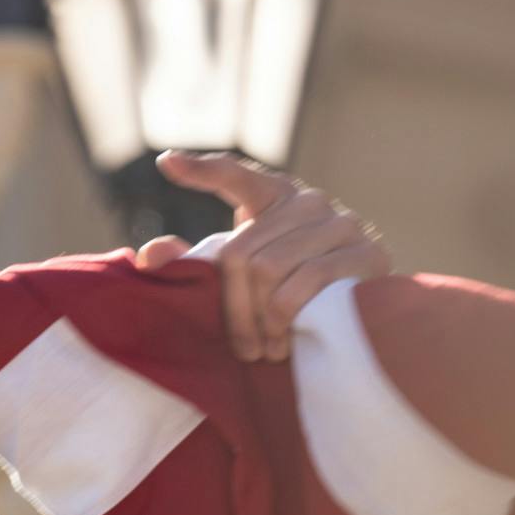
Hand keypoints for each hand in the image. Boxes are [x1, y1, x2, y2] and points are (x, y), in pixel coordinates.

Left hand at [133, 150, 390, 362]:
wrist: (360, 316)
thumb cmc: (289, 291)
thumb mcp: (242, 275)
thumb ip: (198, 262)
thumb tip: (148, 257)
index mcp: (273, 197)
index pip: (235, 176)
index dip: (202, 170)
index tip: (166, 163)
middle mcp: (308, 201)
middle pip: (241, 252)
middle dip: (233, 308)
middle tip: (238, 348)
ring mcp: (341, 223)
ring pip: (271, 269)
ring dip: (259, 321)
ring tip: (261, 351)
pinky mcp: (366, 252)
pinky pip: (307, 283)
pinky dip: (285, 318)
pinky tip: (283, 342)